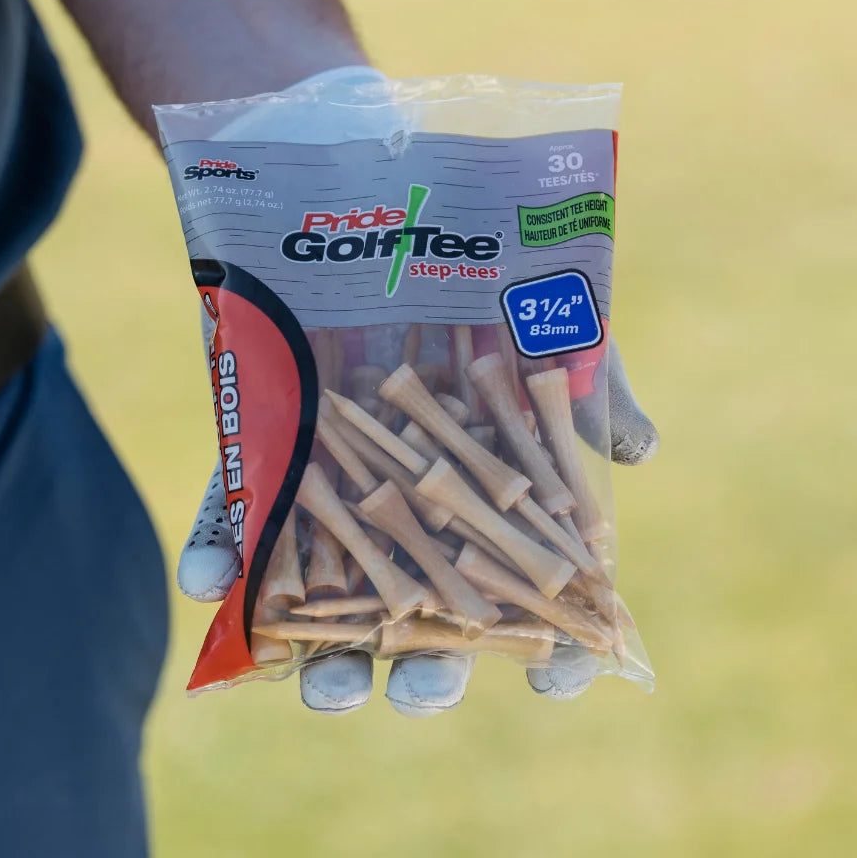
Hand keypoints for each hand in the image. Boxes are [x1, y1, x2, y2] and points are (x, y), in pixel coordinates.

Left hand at [174, 67, 659, 713]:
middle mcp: (418, 480)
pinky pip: (243, 498)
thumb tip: (643, 452)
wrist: (376, 162)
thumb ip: (588, 381)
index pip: (535, 574)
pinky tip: (213, 586)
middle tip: (416, 695)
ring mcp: (343, 461)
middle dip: (425, 658)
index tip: (560, 685)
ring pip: (334, 574)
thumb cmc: (481, 241)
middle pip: (427, 596)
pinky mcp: (269, 427)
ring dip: (321, 637)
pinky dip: (224, 544)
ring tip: (316, 684)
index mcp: (495, 470)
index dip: (553, 633)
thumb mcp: (550, 306)